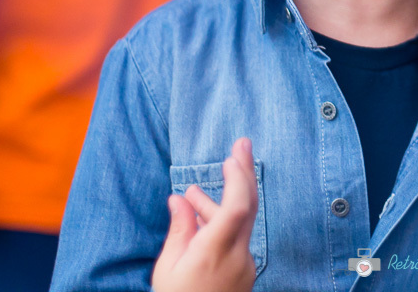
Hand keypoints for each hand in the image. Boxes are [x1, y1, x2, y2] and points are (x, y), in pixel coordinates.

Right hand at [152, 138, 258, 291]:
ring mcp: (244, 266)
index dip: (238, 177)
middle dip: (244, 172)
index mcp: (215, 252)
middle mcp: (237, 256)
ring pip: (239, 223)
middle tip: (242, 143)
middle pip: (248, 206)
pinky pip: (236, 239)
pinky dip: (220, 225)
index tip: (232, 156)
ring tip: (194, 193)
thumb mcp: (168, 267)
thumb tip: (179, 199)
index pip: (237, 207)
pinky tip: (199, 221)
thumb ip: (179, 229)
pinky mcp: (244, 273)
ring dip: (220, 203)